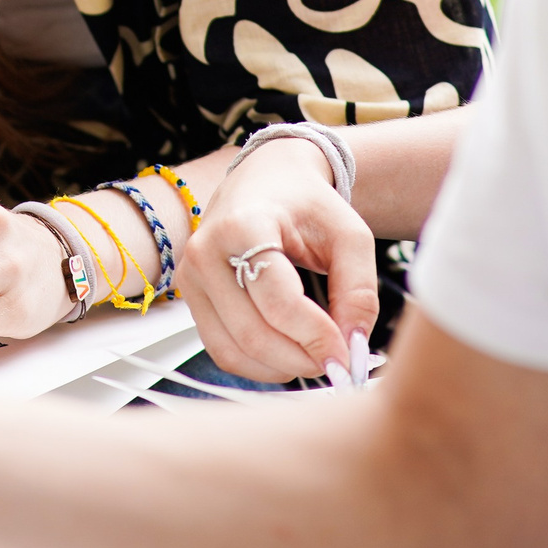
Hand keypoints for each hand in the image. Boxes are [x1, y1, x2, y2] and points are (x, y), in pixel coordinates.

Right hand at [177, 139, 378, 382]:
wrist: (267, 179)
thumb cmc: (308, 205)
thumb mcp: (349, 234)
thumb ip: (359, 289)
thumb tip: (352, 347)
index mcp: (244, 224)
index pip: (278, 300)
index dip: (317, 337)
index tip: (348, 355)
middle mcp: (205, 250)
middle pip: (252, 333)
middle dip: (302, 359)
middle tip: (337, 363)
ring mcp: (190, 275)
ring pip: (233, 351)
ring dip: (281, 368)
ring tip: (315, 356)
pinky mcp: (189, 296)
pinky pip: (221, 350)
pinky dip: (258, 365)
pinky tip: (289, 352)